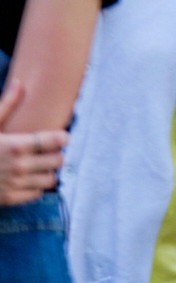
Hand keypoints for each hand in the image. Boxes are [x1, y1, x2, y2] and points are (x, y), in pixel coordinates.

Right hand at [0, 83, 68, 206]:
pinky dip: (35, 186)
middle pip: (59, 160)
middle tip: (48, 151)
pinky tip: (26, 178)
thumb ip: (7, 105)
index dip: (61, 138)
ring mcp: (15, 184)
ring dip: (47, 171)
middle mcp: (20, 166)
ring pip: (51, 179)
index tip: (59, 136)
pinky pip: (37, 193)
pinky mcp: (9, 198)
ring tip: (39, 165)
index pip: (58, 141)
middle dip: (56, 154)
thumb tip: (20, 84)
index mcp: (16, 145)